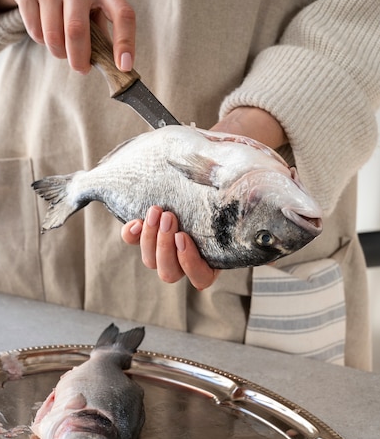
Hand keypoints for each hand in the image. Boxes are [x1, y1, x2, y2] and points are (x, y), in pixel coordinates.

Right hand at [0, 0, 134, 73]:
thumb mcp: (96, 2)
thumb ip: (104, 31)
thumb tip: (112, 66)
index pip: (122, 14)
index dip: (125, 43)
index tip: (124, 66)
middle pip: (77, 31)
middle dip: (79, 60)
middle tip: (82, 68)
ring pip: (53, 37)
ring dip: (60, 53)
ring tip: (64, 49)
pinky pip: (36, 33)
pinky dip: (43, 43)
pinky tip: (48, 32)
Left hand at [121, 107, 285, 288]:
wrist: (217, 160)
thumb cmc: (242, 179)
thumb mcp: (264, 192)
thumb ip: (281, 205)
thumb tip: (307, 212)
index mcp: (214, 258)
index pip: (200, 278)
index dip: (190, 264)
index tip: (185, 239)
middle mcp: (188, 256)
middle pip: (168, 273)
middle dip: (163, 247)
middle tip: (170, 215)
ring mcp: (166, 243)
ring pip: (150, 260)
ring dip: (149, 237)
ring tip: (158, 209)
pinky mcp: (149, 228)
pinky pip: (132, 240)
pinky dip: (130, 233)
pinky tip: (135, 219)